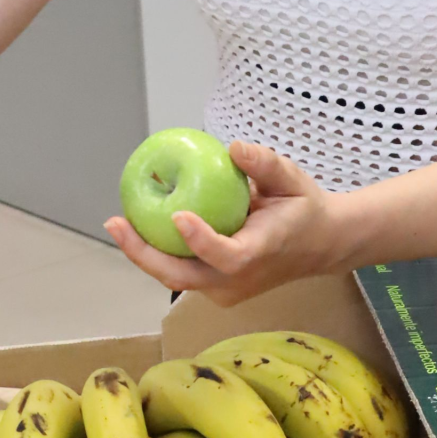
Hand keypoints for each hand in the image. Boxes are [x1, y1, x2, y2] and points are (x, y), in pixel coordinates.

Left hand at [104, 141, 357, 305]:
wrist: (320, 245)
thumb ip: (266, 164)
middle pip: (183, 278)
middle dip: (143, 254)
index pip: (227, 256)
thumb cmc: (303, 208)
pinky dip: (158, 253)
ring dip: (143, 254)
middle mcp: (239, 280)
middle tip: (116, 222)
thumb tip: (234, 147)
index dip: (201, 241)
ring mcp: (226, 289)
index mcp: (260, 254)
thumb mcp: (293, 179)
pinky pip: (181, 273)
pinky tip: (137, 227)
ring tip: (117, 224)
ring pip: (176, 279)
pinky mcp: (216, 288)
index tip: (178, 216)